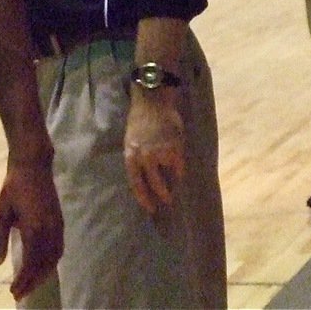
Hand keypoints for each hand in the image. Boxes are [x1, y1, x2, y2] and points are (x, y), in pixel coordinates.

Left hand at [0, 160, 62, 299]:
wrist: (33, 166)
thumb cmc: (14, 187)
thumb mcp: (1, 212)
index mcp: (34, 229)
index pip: (31, 263)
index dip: (23, 280)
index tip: (14, 292)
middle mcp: (49, 232)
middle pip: (44, 265)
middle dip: (33, 282)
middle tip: (20, 293)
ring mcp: (57, 227)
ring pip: (54, 259)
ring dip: (43, 274)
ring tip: (30, 283)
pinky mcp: (60, 223)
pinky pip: (58, 250)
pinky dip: (51, 263)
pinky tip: (42, 266)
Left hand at [123, 94, 185, 213]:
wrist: (152, 102)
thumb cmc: (139, 121)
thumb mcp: (131, 141)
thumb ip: (137, 159)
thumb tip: (145, 177)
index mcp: (130, 155)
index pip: (135, 183)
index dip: (143, 198)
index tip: (150, 209)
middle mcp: (144, 157)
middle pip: (154, 184)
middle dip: (161, 195)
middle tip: (166, 201)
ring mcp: (160, 154)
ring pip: (168, 176)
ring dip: (171, 181)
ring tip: (173, 183)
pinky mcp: (175, 149)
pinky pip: (179, 167)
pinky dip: (180, 170)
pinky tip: (179, 169)